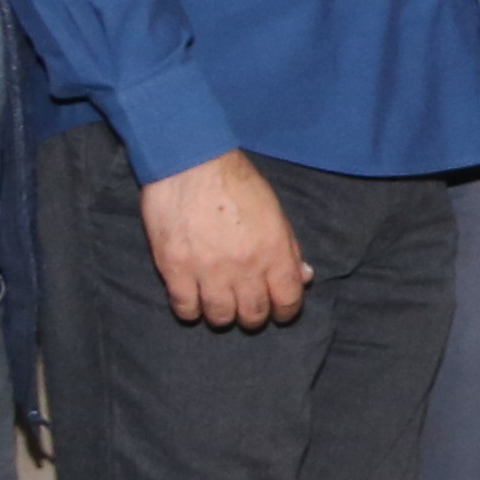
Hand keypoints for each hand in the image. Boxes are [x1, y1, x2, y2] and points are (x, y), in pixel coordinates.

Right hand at [143, 149, 312, 329]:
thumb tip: (304, 277)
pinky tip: (193, 299)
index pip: (288, 300)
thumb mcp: (274, 211)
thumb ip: (289, 248)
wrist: (190, 162)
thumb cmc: (235, 181)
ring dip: (222, 315)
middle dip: (253, 315)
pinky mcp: (175, 270)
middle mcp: (245, 267)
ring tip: (219, 302)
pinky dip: (191, 310)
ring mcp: (208, 271)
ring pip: (220, 317)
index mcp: (274, 252)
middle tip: (246, 306)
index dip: (285, 311)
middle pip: (254, 315)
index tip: (278, 310)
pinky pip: (185, 308)